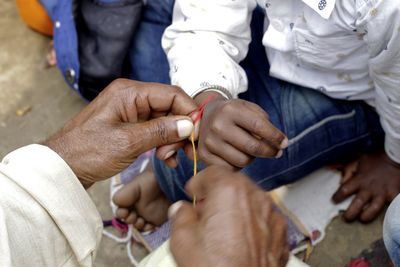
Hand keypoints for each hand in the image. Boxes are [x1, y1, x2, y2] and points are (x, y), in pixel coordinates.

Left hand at [44, 79, 196, 186]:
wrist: (62, 168)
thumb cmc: (88, 152)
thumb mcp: (128, 142)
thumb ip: (161, 131)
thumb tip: (190, 125)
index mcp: (129, 92)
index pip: (172, 94)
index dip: (189, 112)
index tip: (197, 134)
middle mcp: (132, 97)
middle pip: (170, 107)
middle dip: (180, 129)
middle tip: (182, 152)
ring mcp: (131, 111)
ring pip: (165, 120)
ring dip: (172, 139)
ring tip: (168, 158)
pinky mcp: (130, 125)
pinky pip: (155, 130)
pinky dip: (163, 143)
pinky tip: (165, 158)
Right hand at [169, 166, 288, 266]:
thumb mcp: (182, 238)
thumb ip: (180, 215)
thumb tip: (181, 209)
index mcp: (229, 191)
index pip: (213, 172)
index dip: (199, 182)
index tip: (194, 193)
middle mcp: (255, 197)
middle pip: (234, 184)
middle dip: (218, 194)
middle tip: (205, 211)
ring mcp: (272, 215)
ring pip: (250, 200)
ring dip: (236, 207)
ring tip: (223, 228)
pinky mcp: (281, 234)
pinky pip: (264, 219)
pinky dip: (252, 223)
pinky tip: (240, 240)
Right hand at [193, 92, 287, 168]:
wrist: (205, 116)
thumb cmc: (232, 114)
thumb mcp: (247, 108)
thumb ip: (263, 122)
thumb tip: (278, 144)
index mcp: (230, 110)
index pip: (259, 126)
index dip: (275, 137)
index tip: (284, 143)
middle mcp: (217, 125)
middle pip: (252, 147)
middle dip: (269, 151)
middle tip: (276, 152)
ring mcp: (209, 142)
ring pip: (243, 161)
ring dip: (252, 158)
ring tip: (251, 150)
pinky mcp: (204, 155)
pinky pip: (230, 168)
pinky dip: (238, 165)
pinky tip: (238, 155)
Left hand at [332, 151, 399, 221]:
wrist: (395, 156)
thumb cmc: (375, 159)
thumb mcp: (357, 160)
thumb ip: (347, 171)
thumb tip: (340, 182)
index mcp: (359, 179)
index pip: (344, 190)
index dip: (337, 197)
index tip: (334, 201)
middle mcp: (369, 188)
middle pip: (357, 204)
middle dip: (350, 213)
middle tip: (346, 218)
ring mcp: (382, 192)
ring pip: (373, 209)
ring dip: (366, 216)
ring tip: (362, 219)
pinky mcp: (394, 194)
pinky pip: (392, 207)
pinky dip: (389, 213)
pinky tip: (384, 220)